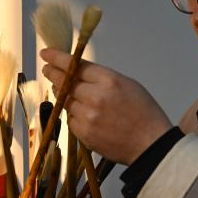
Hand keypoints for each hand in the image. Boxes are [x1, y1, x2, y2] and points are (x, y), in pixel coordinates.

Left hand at [41, 48, 171, 164]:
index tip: (47, 54)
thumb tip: (78, 74)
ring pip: (65, 101)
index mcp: (109, 80)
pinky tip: (84, 114)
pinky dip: (74, 115)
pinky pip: (71, 119)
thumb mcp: (127, 84)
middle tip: (47, 69)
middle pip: (65, 82)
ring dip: (64, 95)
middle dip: (53, 74)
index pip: (76, 65)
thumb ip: (101, 78)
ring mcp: (87, 116)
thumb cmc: (143, 112)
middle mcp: (95, 97)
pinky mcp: (84, 133)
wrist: (150, 144)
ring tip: (69, 93)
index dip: (58, 58)